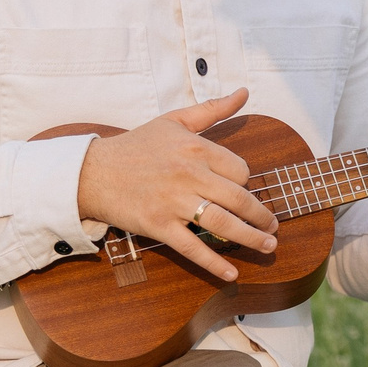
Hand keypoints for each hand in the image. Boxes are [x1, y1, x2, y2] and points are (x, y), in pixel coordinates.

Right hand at [75, 87, 280, 282]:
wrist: (94, 172)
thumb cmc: (136, 146)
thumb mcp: (175, 120)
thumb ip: (213, 109)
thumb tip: (243, 93)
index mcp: (197, 148)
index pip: (240, 170)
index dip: (245, 183)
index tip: (243, 191)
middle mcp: (190, 175)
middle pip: (240, 199)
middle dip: (261, 216)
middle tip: (272, 226)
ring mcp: (175, 202)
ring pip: (224, 224)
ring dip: (252, 238)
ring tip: (267, 245)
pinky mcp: (160, 226)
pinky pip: (193, 247)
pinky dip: (215, 263)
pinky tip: (232, 273)